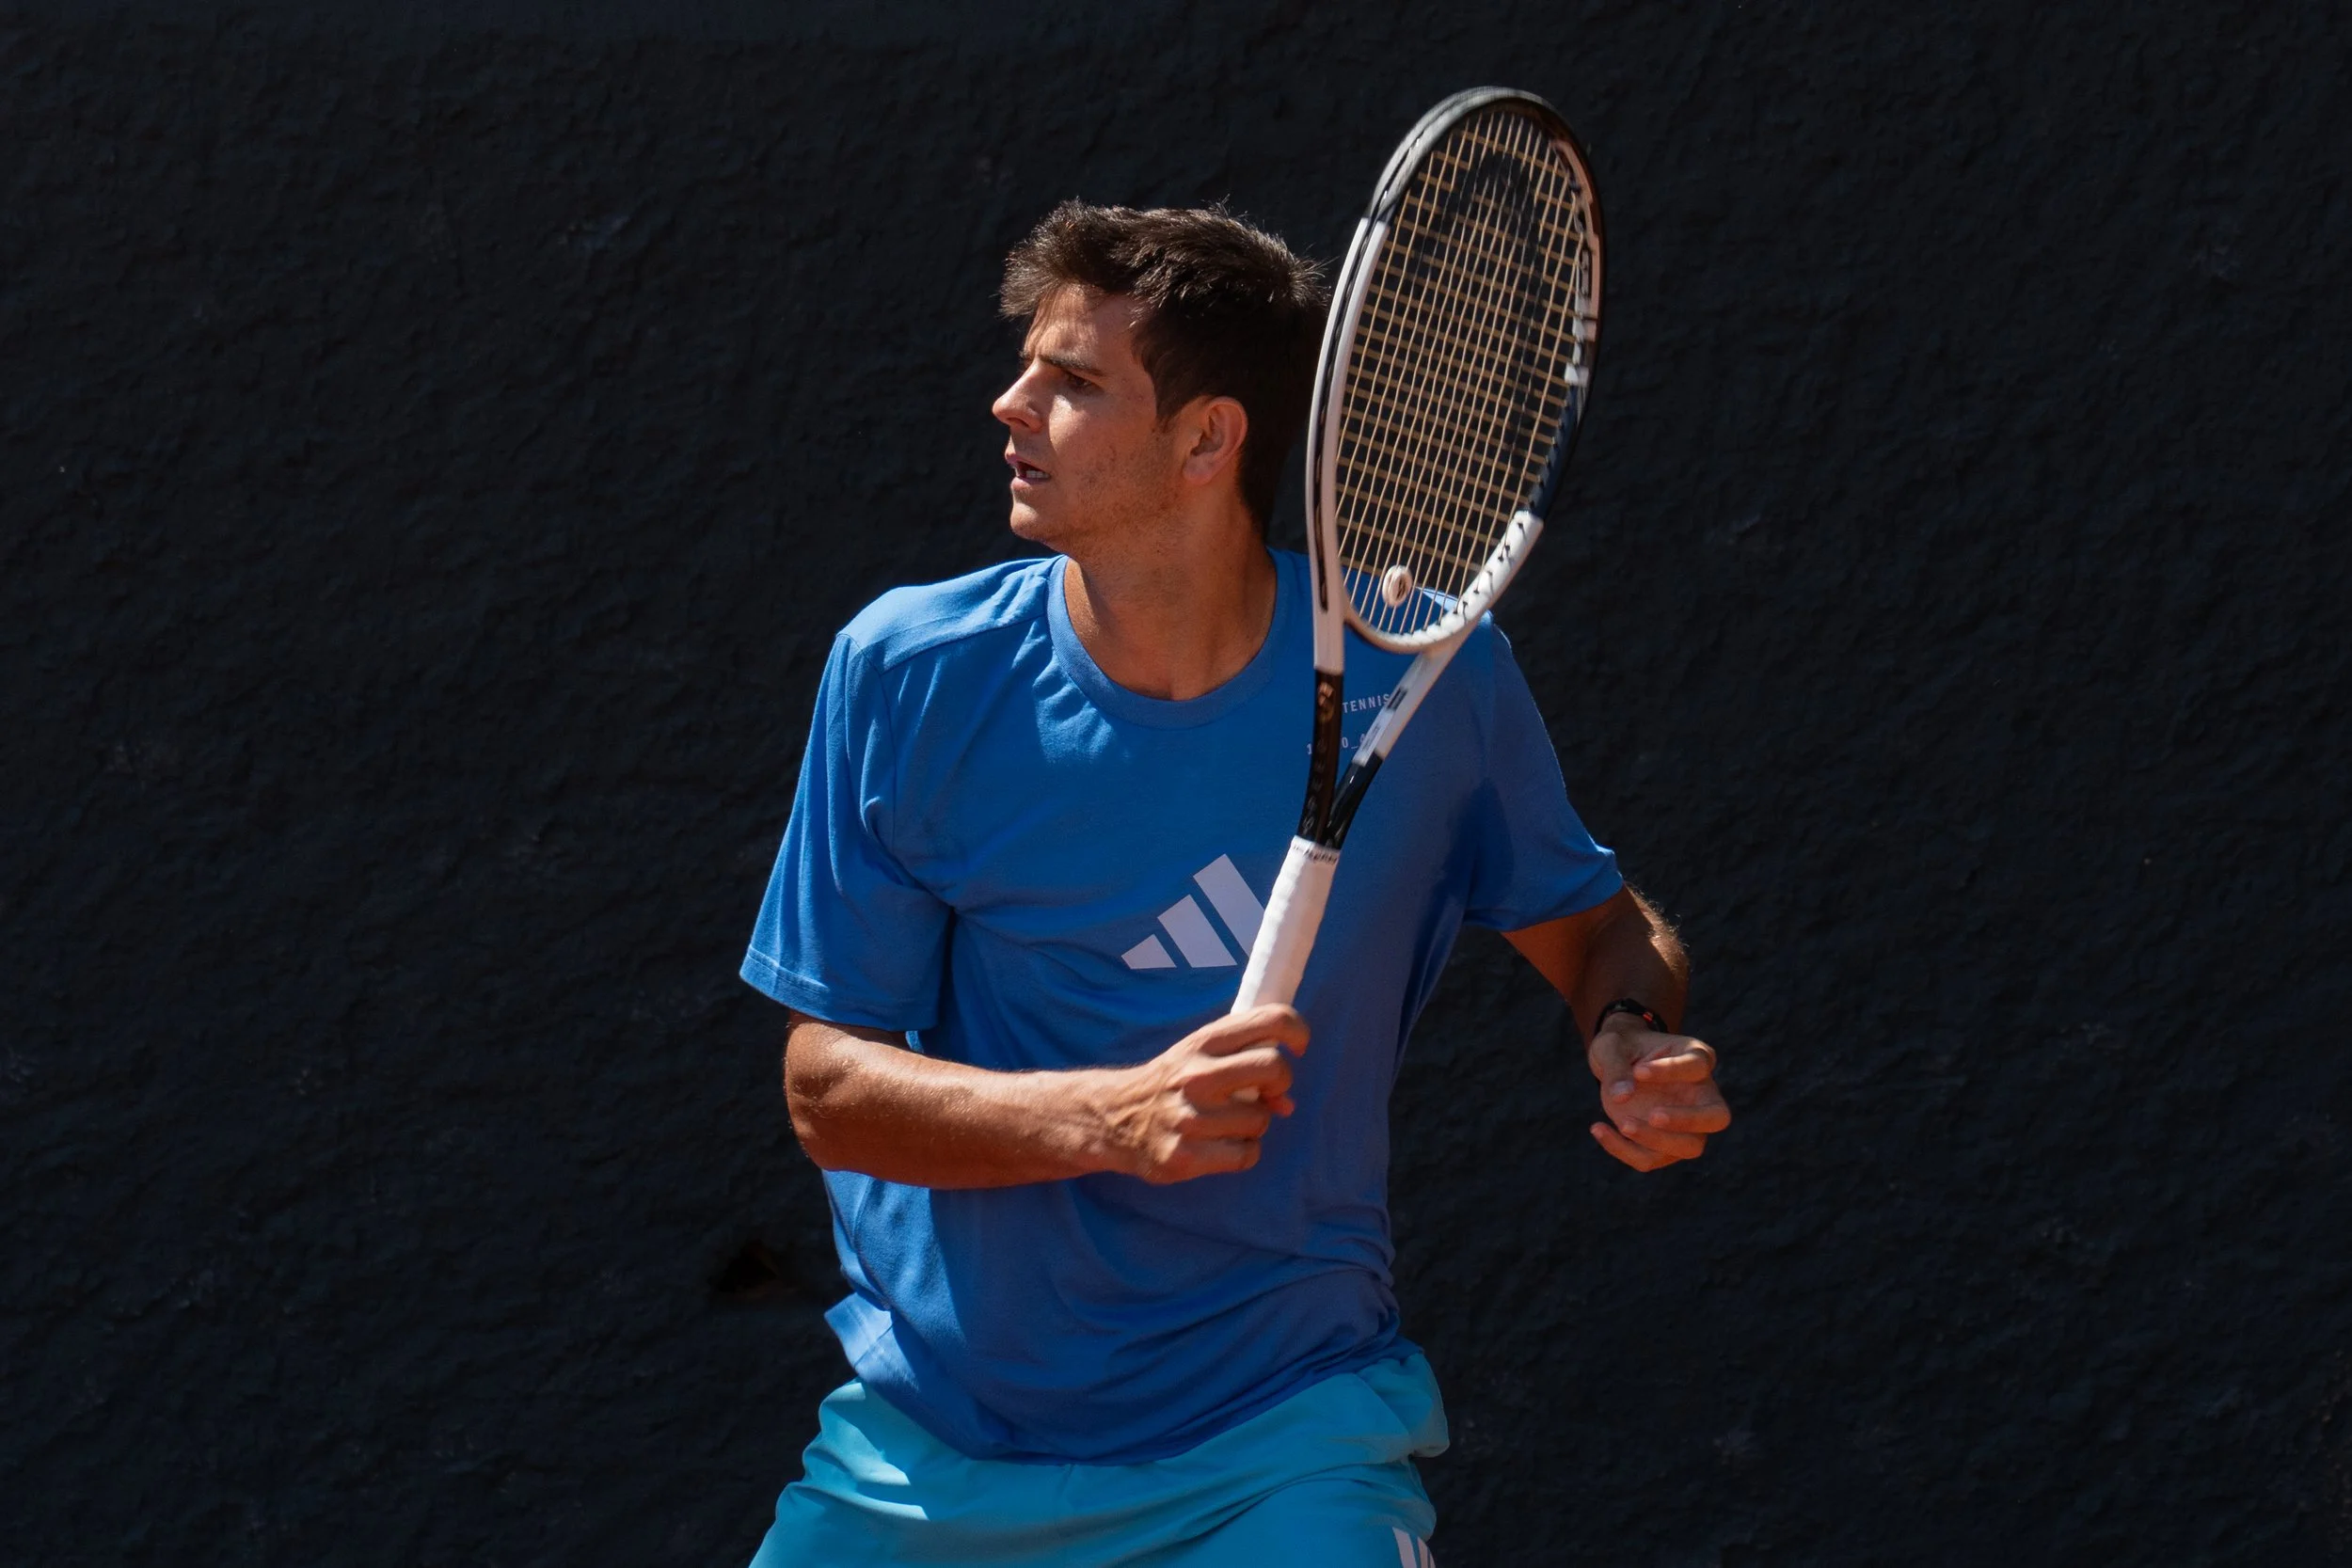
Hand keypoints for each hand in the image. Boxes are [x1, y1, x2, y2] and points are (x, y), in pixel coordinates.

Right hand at [1101, 1005, 1308, 1183]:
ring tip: (1228, 1122)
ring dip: (1255, 1123)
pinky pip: (1246, 1154)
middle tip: (1267, 1092)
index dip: (1296, 1030)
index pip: (1268, 1020)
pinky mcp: (1185, 1155)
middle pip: (1274, 1069)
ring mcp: (1190, 1117)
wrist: (1114, 1117)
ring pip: (1262, 1119)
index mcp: (1202, 1042)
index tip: (1298, 1045)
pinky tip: (1221, 1145)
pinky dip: (1243, 1152)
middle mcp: (1196, 1075)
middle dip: (1280, 1083)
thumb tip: (1287, 1103)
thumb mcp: (1198, 1054)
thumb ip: (1245, 1061)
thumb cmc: (1172, 1082)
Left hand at [1586, 1015, 1729, 1171]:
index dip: (1671, 1070)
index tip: (1638, 1071)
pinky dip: (1624, 1150)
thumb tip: (1623, 1097)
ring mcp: (1686, 1125)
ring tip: (1623, 1124)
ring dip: (1656, 1141)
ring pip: (1689, 1146)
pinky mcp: (1663, 1145)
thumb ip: (1616, 1066)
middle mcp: (1700, 1095)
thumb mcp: (1611, 1046)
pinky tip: (1598, 1129)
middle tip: (1654, 1115)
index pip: (1697, 1066)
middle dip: (1688, 1120)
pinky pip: (1651, 1158)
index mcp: (1696, 1058)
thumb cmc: (1622, 1048)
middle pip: (1717, 1117)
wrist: (1616, 1062)